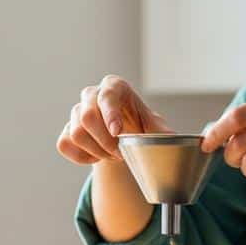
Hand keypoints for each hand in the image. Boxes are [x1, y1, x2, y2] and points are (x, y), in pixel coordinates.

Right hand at [56, 75, 171, 164]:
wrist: (122, 137)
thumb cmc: (140, 126)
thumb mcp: (154, 127)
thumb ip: (163, 132)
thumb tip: (180, 140)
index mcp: (115, 87)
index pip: (107, 96)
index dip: (110, 114)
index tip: (118, 133)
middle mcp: (92, 95)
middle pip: (87, 116)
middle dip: (105, 142)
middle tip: (120, 154)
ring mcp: (76, 111)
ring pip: (76, 134)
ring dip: (96, 151)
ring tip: (111, 155)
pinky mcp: (66, 129)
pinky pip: (65, 144)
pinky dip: (82, 157)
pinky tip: (97, 156)